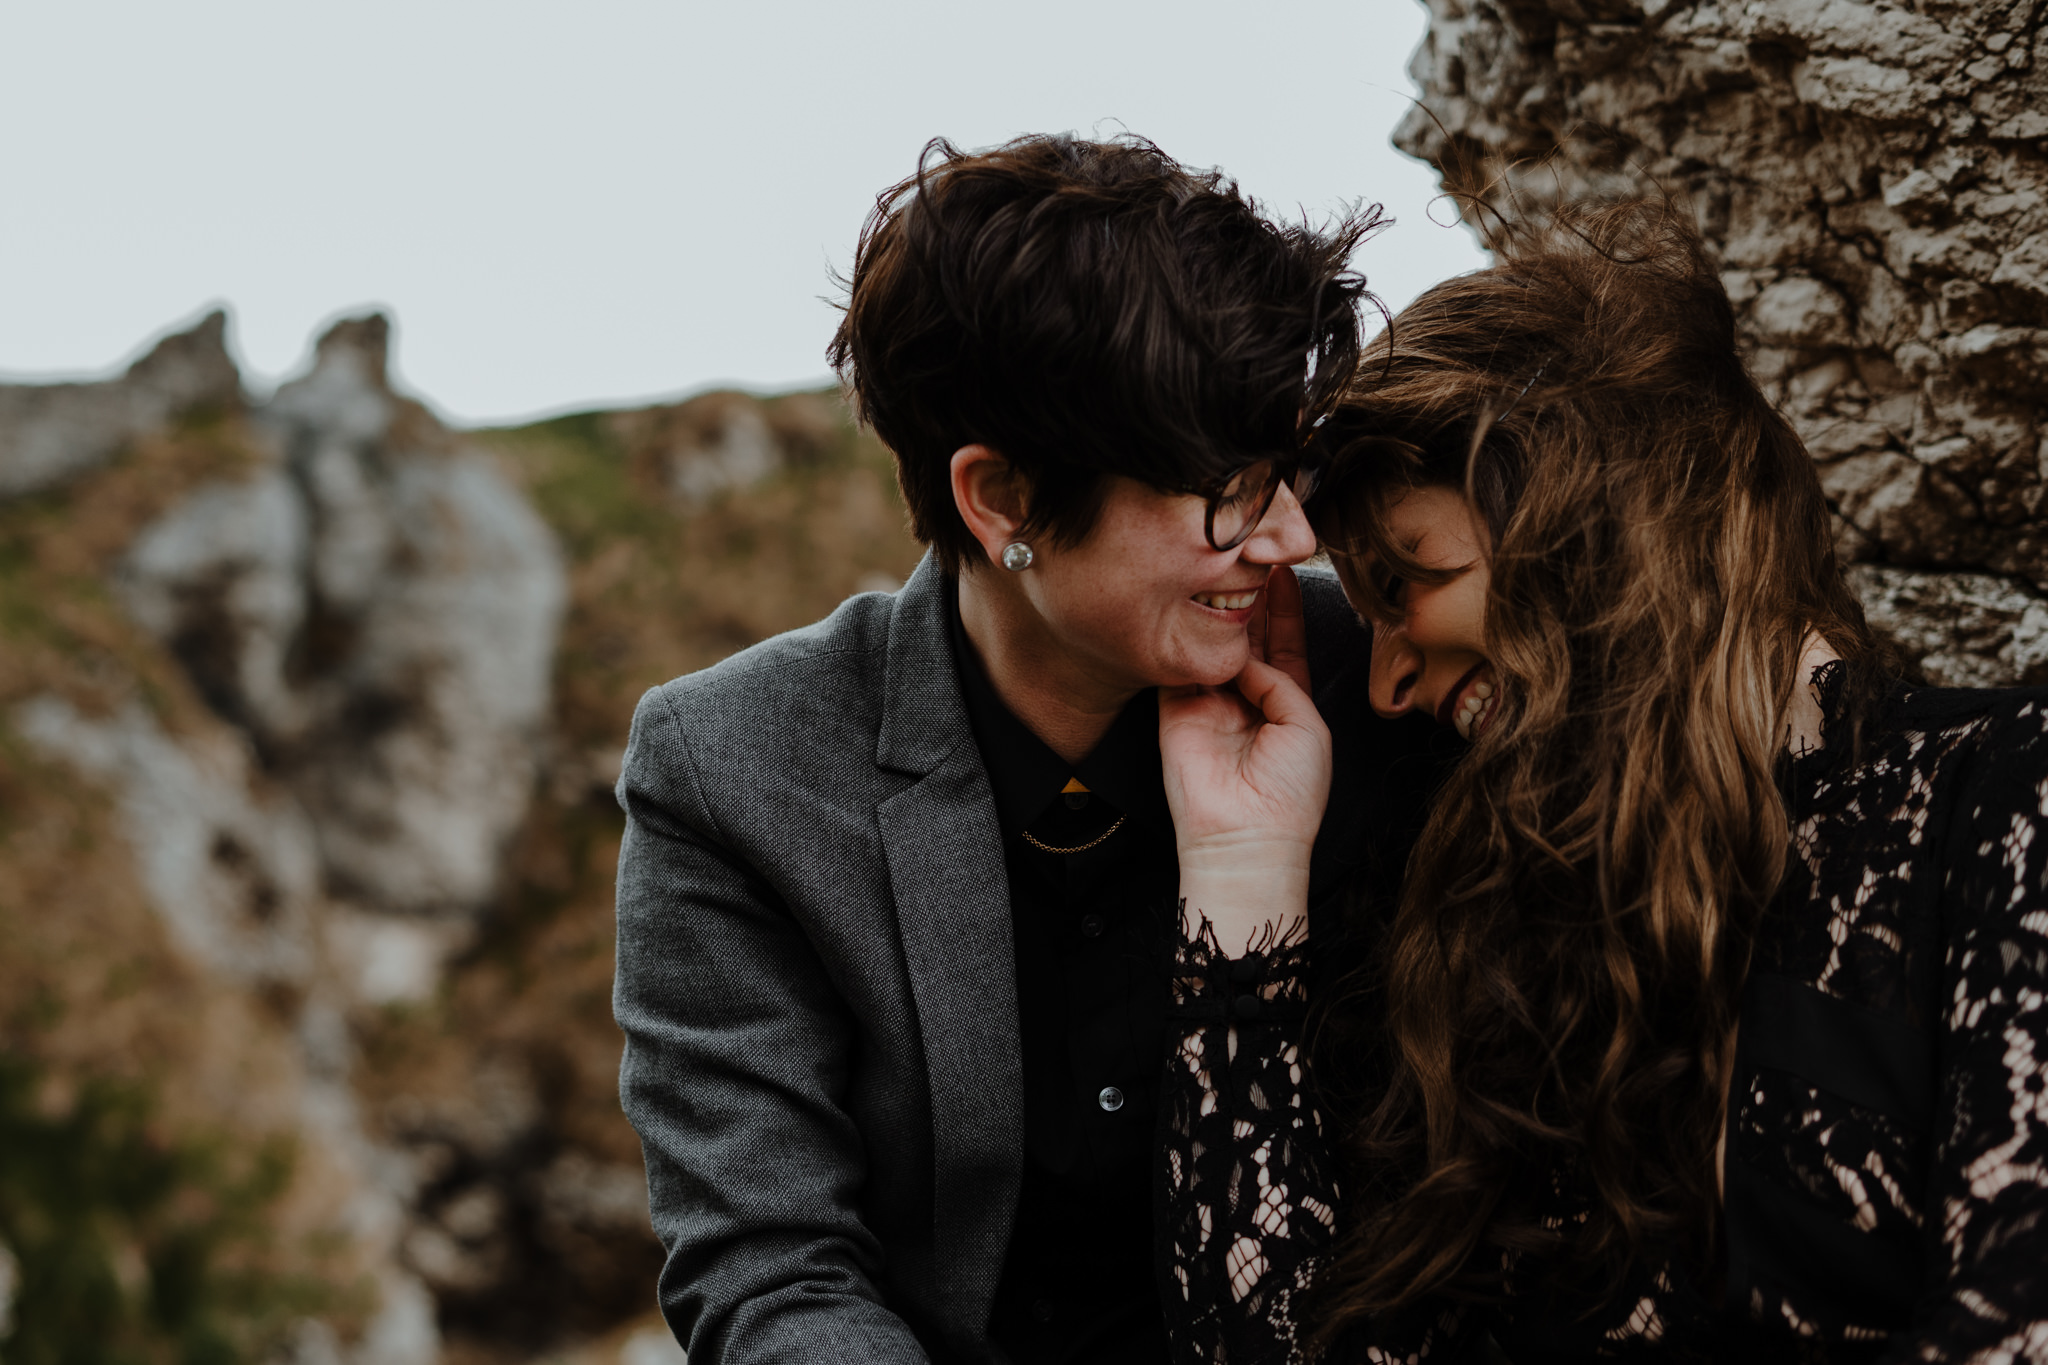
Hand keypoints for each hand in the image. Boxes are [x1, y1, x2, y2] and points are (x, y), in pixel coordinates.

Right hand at [1159, 568, 1330, 950]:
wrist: (1245, 837)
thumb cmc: (1289, 793)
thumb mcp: (1307, 725)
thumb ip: (1281, 679)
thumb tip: (1246, 653)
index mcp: (1286, 703)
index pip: (1284, 645)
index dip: (1285, 609)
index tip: (1285, 570)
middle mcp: (1246, 698)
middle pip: (1246, 637)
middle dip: (1249, 599)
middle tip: (1251, 557)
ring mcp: (1209, 702)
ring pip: (1212, 645)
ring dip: (1219, 610)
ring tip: (1227, 568)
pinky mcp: (1176, 709)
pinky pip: (1180, 664)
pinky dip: (1187, 637)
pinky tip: (1194, 603)